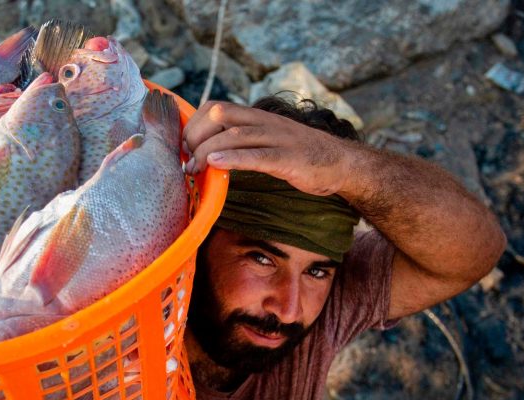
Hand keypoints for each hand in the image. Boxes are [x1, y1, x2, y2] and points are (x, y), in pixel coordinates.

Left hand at [182, 100, 353, 195]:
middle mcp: (264, 121)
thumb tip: (208, 151)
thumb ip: (242, 140)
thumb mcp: (267, 141)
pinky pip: (258, 155)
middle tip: (186, 161)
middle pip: (219, 116)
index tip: (183, 147)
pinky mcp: (289, 159)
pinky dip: (234, 158)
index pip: (215, 107)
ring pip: (235, 135)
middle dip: (195, 137)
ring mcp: (278, 138)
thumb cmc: (298, 155)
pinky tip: (216, 164)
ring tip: (193, 167)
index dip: (194, 124)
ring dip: (208, 151)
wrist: (340, 162)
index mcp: (257, 117)